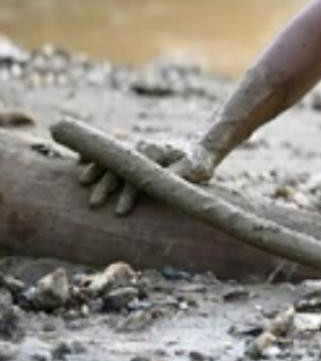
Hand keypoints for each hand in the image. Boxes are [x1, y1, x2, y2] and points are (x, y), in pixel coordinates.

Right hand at [77, 140, 215, 215]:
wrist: (201, 149)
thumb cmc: (199, 164)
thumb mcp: (195, 170)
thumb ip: (181, 175)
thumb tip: (168, 183)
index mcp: (156, 153)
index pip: (137, 177)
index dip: (128, 195)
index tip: (121, 212)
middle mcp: (143, 148)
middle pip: (119, 168)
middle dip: (106, 185)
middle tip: (94, 203)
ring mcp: (136, 149)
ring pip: (111, 159)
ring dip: (96, 169)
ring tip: (82, 181)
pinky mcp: (133, 151)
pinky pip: (110, 152)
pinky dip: (96, 155)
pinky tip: (80, 160)